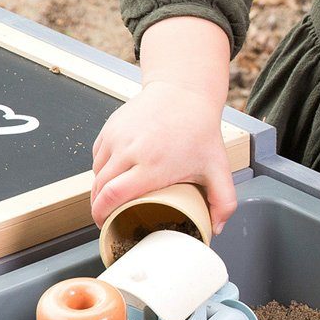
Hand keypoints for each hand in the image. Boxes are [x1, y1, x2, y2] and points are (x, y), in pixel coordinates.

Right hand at [91, 80, 235, 231]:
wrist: (183, 91)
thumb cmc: (199, 129)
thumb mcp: (218, 168)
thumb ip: (223, 201)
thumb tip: (215, 228)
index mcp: (152, 165)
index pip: (112, 196)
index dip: (103, 214)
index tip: (106, 224)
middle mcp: (130, 150)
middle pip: (99, 188)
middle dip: (98, 208)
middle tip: (108, 218)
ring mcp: (117, 137)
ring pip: (96, 173)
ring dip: (99, 189)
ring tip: (112, 199)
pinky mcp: (110, 128)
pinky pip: (97, 156)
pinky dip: (101, 170)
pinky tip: (114, 176)